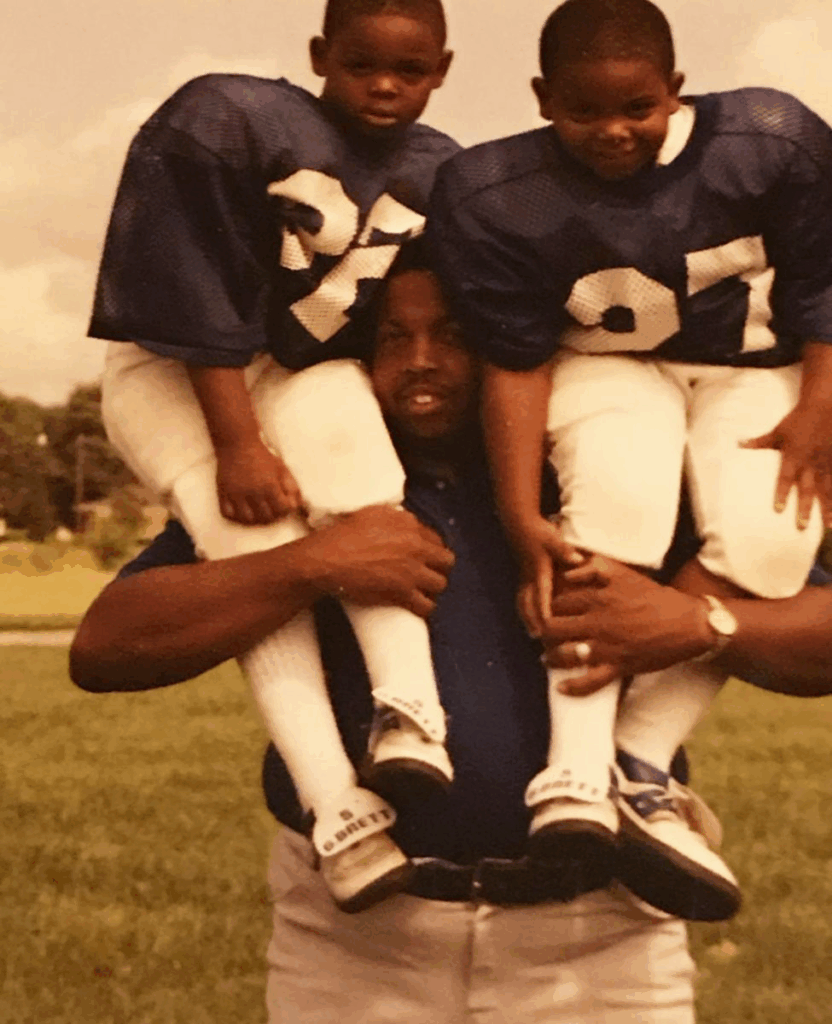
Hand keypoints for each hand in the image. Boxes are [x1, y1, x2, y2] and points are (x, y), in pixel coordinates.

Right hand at [216, 440, 302, 523]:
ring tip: (259, 513)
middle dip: (273, 517)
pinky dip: (235, 516)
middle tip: (273, 511)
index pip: (282, 510)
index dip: (286, 510)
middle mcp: (252, 492)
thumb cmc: (262, 456)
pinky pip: (228, 514)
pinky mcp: (223, 493)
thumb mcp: (282, 469)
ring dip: (255, 519)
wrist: (237, 443)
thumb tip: (297, 505)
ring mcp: (236, 494)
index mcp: (269, 485)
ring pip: (247, 520)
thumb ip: (292, 487)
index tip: (285, 506)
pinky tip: (242, 511)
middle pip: (266, 518)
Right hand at [305, 506, 454, 617]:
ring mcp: (411, 572)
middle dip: (439, 568)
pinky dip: (423, 608)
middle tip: (428, 573)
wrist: (327, 559)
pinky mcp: (402, 593)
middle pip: (446, 561)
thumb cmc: (342, 535)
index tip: (425, 556)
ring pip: (440, 584)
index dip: (431, 549)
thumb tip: (405, 523)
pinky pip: (426, 606)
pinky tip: (417, 607)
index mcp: (408, 525)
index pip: (436, 538)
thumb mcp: (371, 514)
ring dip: (432, 588)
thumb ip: (394, 518)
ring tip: (422, 591)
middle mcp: (415, 547)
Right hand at [513, 517, 583, 637]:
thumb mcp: (554, 539)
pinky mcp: (523, 576)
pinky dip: (524, 611)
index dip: (543, 610)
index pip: (541, 594)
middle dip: (532, 620)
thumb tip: (578, 560)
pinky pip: (521, 598)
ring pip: (522, 602)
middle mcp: (529, 577)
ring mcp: (524, 577)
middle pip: (528, 603)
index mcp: (539, 570)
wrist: (519, 524)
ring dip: (526, 618)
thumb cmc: (539, 532)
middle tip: (538, 637)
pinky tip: (528, 619)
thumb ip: (565, 551)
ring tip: (532, 634)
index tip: (547, 625)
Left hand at [540, 556, 713, 694]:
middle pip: (554, 629)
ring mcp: (607, 646)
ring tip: (548, 658)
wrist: (687, 623)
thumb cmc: (655, 596)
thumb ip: (594, 567)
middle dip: (545, 633)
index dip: (549, 608)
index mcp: (597, 598)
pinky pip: (589, 682)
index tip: (549, 612)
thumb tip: (568, 571)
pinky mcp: (619, 666)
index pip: (557, 603)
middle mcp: (598, 622)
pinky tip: (562, 688)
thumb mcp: (625, 573)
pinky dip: (573, 687)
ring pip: (565, 655)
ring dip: (552, 658)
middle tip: (545, 636)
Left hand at [741, 404, 831, 527]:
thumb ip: (760, 442)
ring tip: (829, 526)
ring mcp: (827, 463)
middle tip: (802, 526)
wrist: (825, 405)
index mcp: (794, 457)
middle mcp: (811, 464)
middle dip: (805, 508)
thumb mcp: (778, 431)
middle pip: (807, 490)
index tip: (779, 510)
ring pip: (828, 490)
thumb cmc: (798, 419)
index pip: (785, 479)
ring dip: (828, 508)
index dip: (782, 494)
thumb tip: (738, 444)